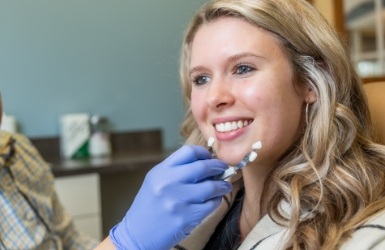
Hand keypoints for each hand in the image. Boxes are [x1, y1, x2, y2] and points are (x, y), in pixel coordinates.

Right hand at [109, 145, 231, 249]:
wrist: (137, 234)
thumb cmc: (149, 206)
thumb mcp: (156, 181)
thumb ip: (176, 170)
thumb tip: (205, 162)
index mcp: (161, 171)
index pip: (188, 152)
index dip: (204, 153)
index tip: (211, 157)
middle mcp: (168, 183)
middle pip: (202, 167)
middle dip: (218, 166)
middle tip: (223, 168)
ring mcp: (177, 201)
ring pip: (210, 187)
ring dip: (222, 186)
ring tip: (224, 186)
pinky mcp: (185, 218)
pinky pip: (210, 205)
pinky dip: (216, 201)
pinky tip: (215, 200)